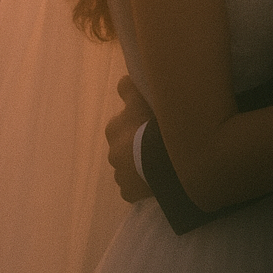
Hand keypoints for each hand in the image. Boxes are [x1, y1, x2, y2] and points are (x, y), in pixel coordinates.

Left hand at [105, 75, 155, 202]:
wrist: (158, 160)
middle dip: (136, 145)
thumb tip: (123, 79)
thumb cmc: (149, 125)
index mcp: (114, 129)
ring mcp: (120, 175)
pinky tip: (157, 177)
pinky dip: (143, 183)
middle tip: (156, 142)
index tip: (148, 122)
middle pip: (125, 146)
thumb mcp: (140, 100)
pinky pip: (136, 186)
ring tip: (159, 162)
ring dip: (140, 164)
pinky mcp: (129, 192)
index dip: (136, 122)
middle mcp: (113, 152)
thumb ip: (129, 88)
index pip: (122, 123)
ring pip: (130, 167)